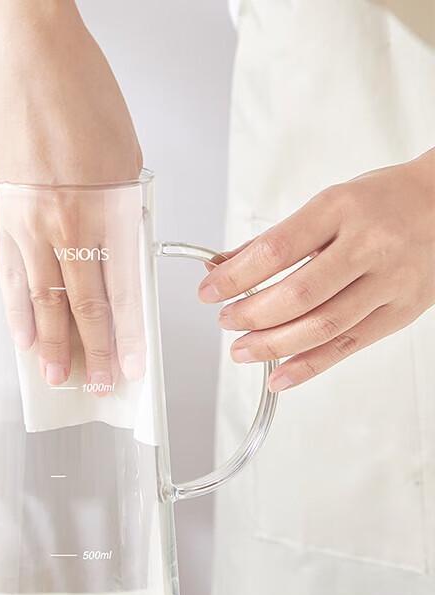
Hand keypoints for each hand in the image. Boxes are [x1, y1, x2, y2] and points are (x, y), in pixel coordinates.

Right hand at [0, 0, 144, 389]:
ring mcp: (23, 223)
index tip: (133, 367)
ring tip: (54, 375)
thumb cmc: (80, 95)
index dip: (127, 337)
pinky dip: (17, 309)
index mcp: (105, 209)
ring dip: (48, 344)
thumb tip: (116, 262)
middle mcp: (64, 225)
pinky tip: (22, 333)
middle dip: (91, 353)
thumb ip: (121, 216)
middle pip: (79, 306)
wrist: (24, 56)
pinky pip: (9, 275)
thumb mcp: (124, 159)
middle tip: (98, 386)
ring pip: (39, 300)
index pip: (121, 293)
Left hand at [199, 148, 434, 390]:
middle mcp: (368, 245)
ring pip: (322, 325)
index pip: (277, 249)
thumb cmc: (382, 202)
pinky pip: (348, 346)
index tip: (209, 291)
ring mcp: (388, 282)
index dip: (236, 276)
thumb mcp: (326, 205)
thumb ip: (272, 240)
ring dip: (272, 345)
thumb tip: (220, 267)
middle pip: (298, 294)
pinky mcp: (400, 312)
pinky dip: (308, 366)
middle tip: (226, 321)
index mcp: (341, 209)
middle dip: (250, 314)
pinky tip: (279, 375)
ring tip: (242, 350)